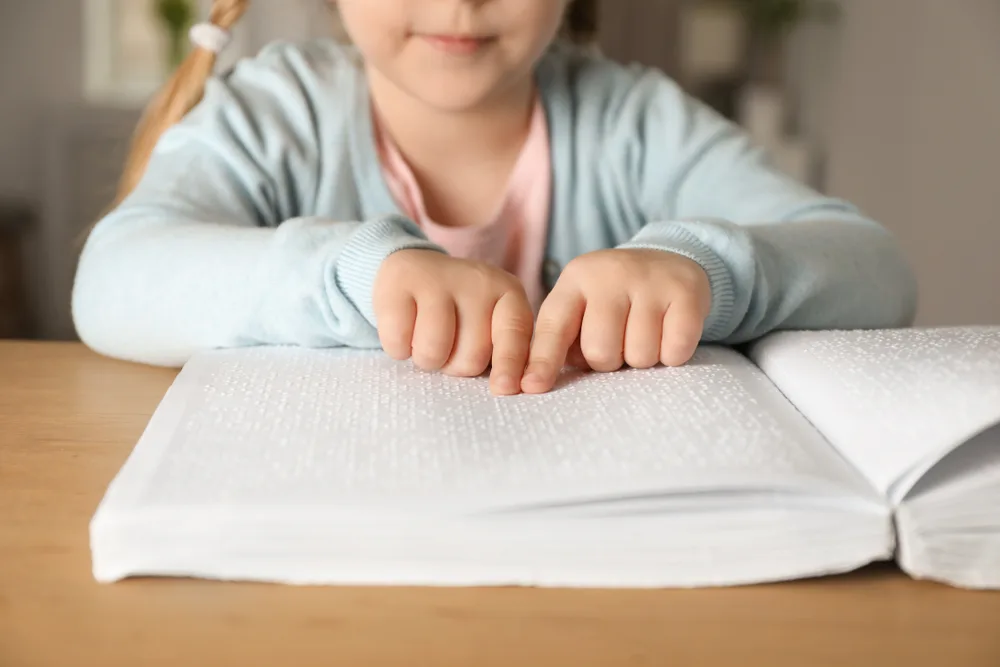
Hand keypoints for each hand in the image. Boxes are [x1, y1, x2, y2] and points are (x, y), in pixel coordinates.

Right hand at [373, 249, 533, 395]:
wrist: (415, 270)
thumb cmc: (459, 313)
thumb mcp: (491, 326)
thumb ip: (505, 355)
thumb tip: (509, 389)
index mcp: (509, 293)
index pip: (514, 333)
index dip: (510, 364)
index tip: (505, 389)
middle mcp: (477, 281)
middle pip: (471, 357)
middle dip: (455, 365)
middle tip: (449, 344)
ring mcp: (437, 278)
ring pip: (433, 353)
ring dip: (426, 359)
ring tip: (426, 338)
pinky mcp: (400, 281)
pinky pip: (398, 342)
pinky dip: (398, 348)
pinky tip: (404, 328)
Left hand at [521, 249, 710, 393]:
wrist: (670, 260)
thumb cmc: (615, 299)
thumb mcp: (582, 306)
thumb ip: (559, 341)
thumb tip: (534, 384)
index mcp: (575, 280)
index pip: (553, 328)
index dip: (543, 361)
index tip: (532, 387)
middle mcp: (609, 275)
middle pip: (600, 351)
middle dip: (610, 361)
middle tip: (620, 342)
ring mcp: (649, 280)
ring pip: (639, 356)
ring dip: (642, 359)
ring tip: (644, 334)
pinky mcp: (685, 292)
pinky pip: (675, 351)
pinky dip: (672, 354)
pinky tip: (669, 332)